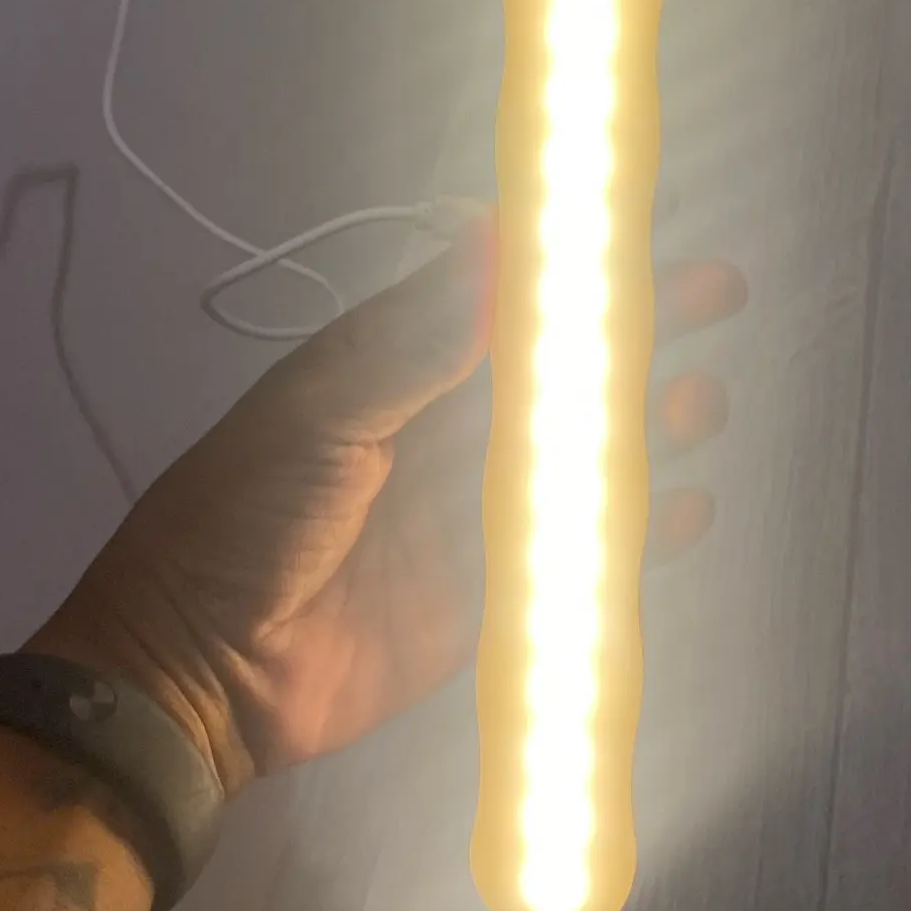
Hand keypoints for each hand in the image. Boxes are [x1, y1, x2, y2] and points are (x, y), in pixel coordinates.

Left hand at [30, 218, 746, 796]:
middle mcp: (440, 430)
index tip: (639, 235)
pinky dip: (628, 537)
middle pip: (554, 375)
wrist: (194, 675)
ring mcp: (466, 516)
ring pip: (574, 460)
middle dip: (629, 340)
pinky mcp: (484, 600)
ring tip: (703, 404)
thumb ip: (411, 342)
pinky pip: (569, 558)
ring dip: (641, 429)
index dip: (569, 270)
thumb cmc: (242, 521)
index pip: (500, 301)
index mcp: (392, 369)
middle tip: (717, 300)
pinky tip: (682, 515)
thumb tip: (498, 240)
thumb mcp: (316, 415)